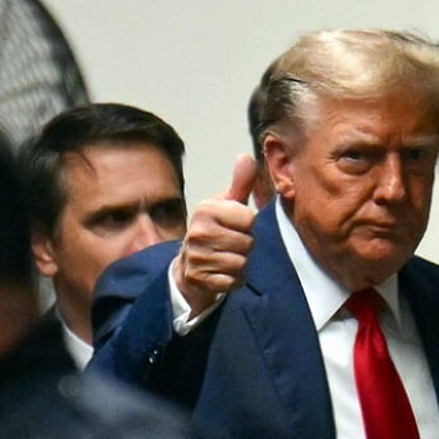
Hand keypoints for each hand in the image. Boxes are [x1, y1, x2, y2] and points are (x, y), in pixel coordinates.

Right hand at [173, 154, 257, 314]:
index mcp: (206, 209)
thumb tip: (246, 156)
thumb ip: (240, 183)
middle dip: (244, 246)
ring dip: (240, 264)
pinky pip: (233, 281)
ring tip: (225, 258)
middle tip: (229, 244)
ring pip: (241, 263)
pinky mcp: (200, 279)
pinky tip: (222, 273)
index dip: (247, 225)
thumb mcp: (225, 205)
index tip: (234, 226)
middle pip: (248, 243)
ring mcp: (197, 257)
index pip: (249, 219)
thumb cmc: (213, 231)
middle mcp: (198, 231)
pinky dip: (233, 280)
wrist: (189, 265)